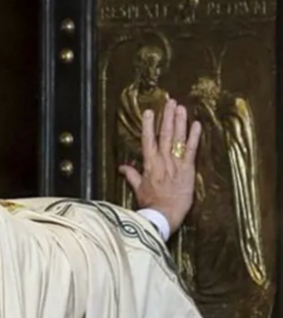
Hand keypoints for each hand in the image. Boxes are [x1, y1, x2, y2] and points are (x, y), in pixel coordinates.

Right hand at [119, 98, 201, 233]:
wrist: (163, 215)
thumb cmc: (150, 204)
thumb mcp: (138, 188)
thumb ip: (131, 175)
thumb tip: (121, 167)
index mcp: (149, 164)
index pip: (148, 140)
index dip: (148, 124)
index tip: (150, 111)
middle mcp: (161, 160)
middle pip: (164, 134)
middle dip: (166, 117)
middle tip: (169, 102)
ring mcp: (175, 164)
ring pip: (176, 139)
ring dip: (179, 122)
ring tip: (180, 108)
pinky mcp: (187, 170)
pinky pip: (191, 150)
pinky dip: (194, 137)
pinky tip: (196, 125)